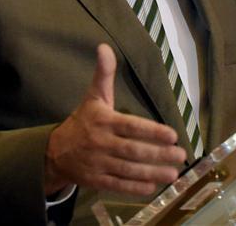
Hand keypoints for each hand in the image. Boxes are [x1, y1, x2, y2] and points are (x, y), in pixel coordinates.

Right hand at [44, 44, 186, 196]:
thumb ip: (103, 74)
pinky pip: (118, 185)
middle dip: (158, 154)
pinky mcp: (96, 181)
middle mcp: (102, 143)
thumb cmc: (83, 120)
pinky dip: (135, 188)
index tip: (172, 135)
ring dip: (152, 172)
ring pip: (128, 170)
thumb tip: (104, 47)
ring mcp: (99, 164)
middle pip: (133, 151)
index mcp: (104, 121)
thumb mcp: (93, 95)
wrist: (55, 152)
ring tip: (173, 174)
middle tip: (180, 155)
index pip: (131, 127)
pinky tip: (153, 187)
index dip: (152, 132)